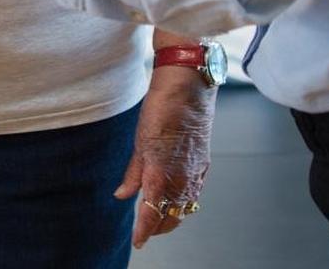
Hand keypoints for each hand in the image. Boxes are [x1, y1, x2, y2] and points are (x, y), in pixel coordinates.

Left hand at [114, 67, 215, 248]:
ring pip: (186, 207)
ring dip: (172, 216)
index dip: (144, 231)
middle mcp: (182, 179)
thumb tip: (123, 195)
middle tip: (144, 230)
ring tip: (159, 216)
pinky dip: (185, 200)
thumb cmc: (161, 109)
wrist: (188, 88)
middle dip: (158, 227)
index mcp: (161, 175)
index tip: (137, 241)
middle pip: (171, 217)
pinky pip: (196, 192)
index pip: (152, 215)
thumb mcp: (140, 141)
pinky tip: (177, 196)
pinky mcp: (205, 163)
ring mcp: (196, 172)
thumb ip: (133, 173)